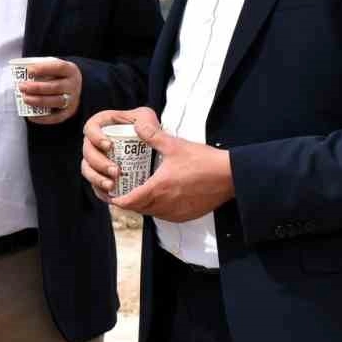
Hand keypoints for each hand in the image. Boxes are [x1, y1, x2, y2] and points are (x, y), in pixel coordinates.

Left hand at [15, 57, 82, 124]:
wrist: (72, 88)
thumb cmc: (57, 75)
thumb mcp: (53, 67)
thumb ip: (41, 67)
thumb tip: (22, 71)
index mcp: (70, 70)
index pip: (58, 67)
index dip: (43, 68)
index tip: (28, 70)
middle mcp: (73, 85)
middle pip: (55, 86)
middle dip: (37, 87)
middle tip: (22, 86)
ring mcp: (72, 100)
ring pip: (56, 101)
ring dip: (38, 101)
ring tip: (25, 99)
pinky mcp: (68, 113)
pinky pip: (56, 117)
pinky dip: (43, 118)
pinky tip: (30, 116)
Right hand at [82, 106, 159, 201]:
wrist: (153, 149)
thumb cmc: (148, 129)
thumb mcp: (148, 119)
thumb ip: (146, 121)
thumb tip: (139, 128)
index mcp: (103, 125)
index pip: (90, 127)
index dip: (94, 136)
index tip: (109, 146)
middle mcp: (96, 142)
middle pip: (87, 152)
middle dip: (98, 163)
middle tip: (115, 171)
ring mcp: (97, 159)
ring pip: (87, 169)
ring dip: (96, 178)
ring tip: (111, 185)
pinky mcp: (101, 174)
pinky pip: (94, 184)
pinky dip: (100, 190)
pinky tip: (111, 194)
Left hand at [113, 117, 234, 222]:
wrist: (230, 176)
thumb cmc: (203, 161)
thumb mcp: (175, 145)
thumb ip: (153, 136)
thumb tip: (137, 125)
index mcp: (159, 189)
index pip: (129, 202)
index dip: (117, 199)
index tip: (111, 193)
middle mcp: (165, 205)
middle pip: (137, 209)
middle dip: (127, 201)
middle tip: (122, 190)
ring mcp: (176, 213)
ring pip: (151, 213)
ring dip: (142, 205)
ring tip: (138, 192)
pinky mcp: (186, 216)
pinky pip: (164, 216)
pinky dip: (157, 208)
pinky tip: (159, 197)